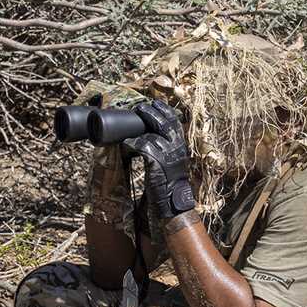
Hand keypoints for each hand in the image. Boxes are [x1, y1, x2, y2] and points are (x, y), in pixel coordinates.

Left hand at [126, 100, 195, 218]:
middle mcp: (176, 146)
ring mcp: (167, 153)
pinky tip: (125, 148)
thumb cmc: (167, 183)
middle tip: (139, 108)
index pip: (174, 120)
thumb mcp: (172, 161)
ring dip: (134, 134)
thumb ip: (166, 147)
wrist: (171, 203)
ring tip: (127, 136)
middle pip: (163, 121)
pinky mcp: (155, 161)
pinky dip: (129, 146)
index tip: (154, 103)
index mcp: (181, 144)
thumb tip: (151, 134)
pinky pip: (139, 145)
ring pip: (147, 134)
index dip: (164, 110)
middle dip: (150, 112)